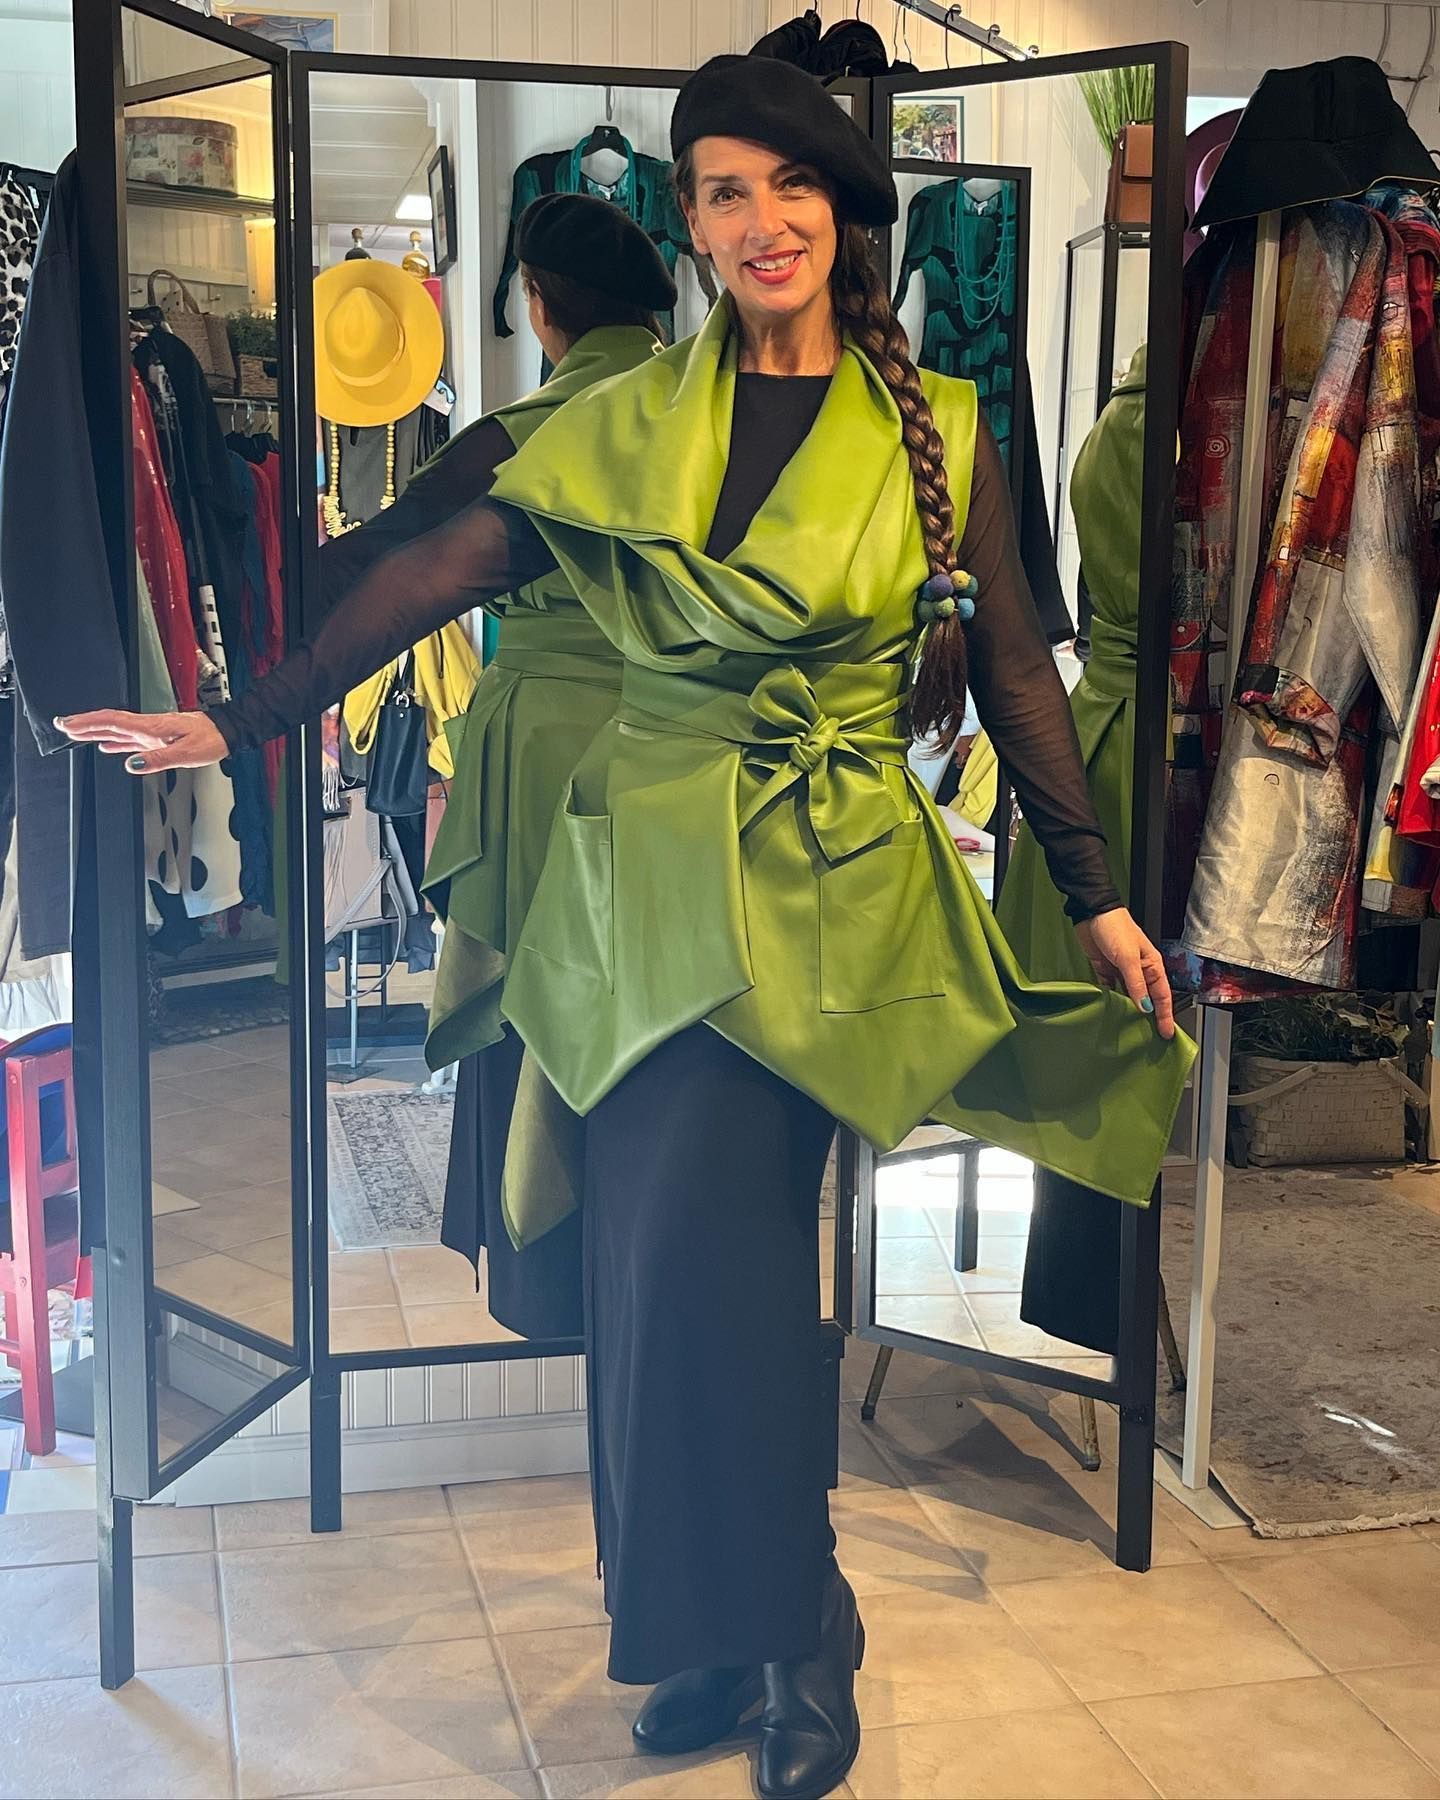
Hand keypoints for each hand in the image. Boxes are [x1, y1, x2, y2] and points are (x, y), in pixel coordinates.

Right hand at [54, 709, 227, 774]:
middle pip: (109, 723)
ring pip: (116, 730)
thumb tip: (131, 764)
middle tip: (61, 725)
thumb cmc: (209, 740)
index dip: (89, 723)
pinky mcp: (157, 738)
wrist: (225, 732)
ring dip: (95, 731)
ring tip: (74, 733)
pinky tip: (107, 747)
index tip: (68, 724)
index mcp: (151, 727)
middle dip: (84, 724)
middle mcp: (147, 727)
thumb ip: (158, 759)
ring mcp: (151, 732)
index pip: (113, 722)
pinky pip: (129, 739)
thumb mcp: (186, 753)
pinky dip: (115, 742)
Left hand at [1073, 907, 1175, 1038]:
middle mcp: (1139, 970)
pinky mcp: (1105, 969)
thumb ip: (1136, 984)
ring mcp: (1122, 970)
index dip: (1165, 1016)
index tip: (1166, 1034)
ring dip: (1129, 1011)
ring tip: (1130, 1031)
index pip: (1162, 996)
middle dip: (1149, 1017)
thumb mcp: (1128, 958)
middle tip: (1149, 1038)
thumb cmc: (1116, 929)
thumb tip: (1145, 1008)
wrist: (1091, 912)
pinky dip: (1111, 1001)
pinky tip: (1109, 1012)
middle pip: (1147, 999)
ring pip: (1129, 996)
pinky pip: (1110, 989)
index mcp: (1152, 965)